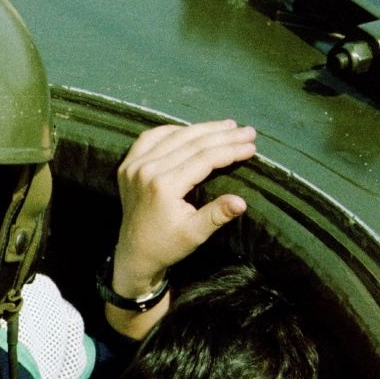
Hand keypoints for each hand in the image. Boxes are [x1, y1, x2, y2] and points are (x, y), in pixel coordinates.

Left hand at [111, 119, 255, 295]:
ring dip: (202, 129)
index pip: (204, 159)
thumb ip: (216, 215)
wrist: (135, 253)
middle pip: (191, 143)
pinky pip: (150, 138)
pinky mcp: (127, 165)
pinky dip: (172, 131)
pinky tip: (191, 129)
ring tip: (228, 126)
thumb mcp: (195, 234)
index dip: (230, 151)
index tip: (252, 147)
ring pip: (173, 137)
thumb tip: (241, 202)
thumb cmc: (168, 245)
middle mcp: (146, 170)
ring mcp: (133, 165)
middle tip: (248, 131)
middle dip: (223, 135)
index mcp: (163, 186)